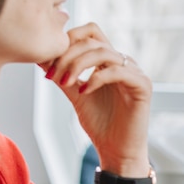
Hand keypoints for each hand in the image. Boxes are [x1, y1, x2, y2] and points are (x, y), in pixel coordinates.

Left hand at [39, 23, 151, 177]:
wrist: (118, 150)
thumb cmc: (101, 124)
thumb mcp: (75, 94)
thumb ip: (63, 75)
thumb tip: (40, 56)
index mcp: (109, 61)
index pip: (89, 33)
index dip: (66, 41)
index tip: (47, 65)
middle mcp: (123, 62)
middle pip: (92, 40)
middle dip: (67, 55)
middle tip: (51, 75)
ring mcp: (135, 72)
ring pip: (103, 52)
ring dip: (77, 64)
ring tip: (64, 82)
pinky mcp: (143, 85)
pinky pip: (117, 71)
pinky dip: (96, 79)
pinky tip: (84, 91)